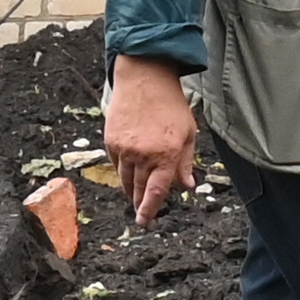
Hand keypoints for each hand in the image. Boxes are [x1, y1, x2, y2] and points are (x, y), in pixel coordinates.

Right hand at [104, 52, 201, 221]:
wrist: (144, 78)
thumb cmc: (171, 104)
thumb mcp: (188, 132)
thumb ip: (186, 162)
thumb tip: (187, 186)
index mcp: (167, 154)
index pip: (157, 191)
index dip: (150, 209)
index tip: (144, 221)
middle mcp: (144, 155)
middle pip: (139, 189)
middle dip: (140, 203)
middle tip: (141, 212)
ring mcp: (125, 149)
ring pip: (125, 179)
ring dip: (131, 189)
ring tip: (135, 196)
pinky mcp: (111, 141)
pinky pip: (116, 165)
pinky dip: (123, 171)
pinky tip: (128, 172)